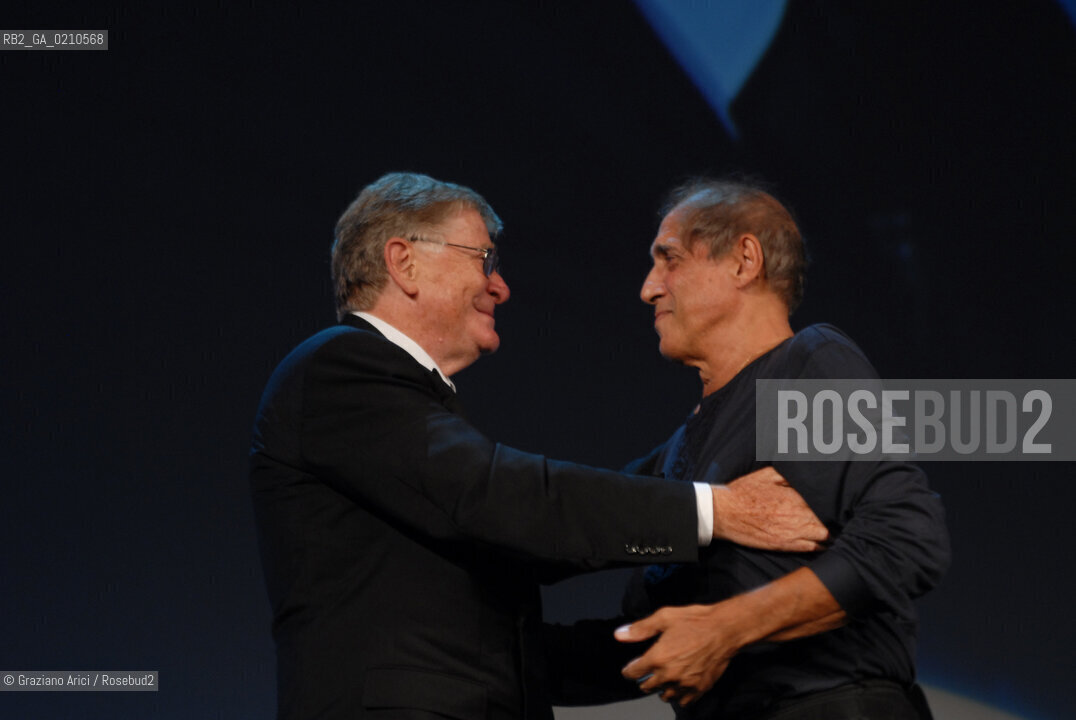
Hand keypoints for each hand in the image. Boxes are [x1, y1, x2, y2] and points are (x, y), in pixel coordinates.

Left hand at [615, 602, 741, 705]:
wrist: (724, 630)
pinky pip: (684, 701)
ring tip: (662, 680)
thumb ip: (640, 629)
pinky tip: (679, 686)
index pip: (634, 673)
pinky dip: (679, 696)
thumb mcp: (664, 617)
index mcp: (658, 658)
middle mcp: (670, 675)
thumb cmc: (695, 621)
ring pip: (665, 697)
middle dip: (644, 680)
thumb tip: (619, 635)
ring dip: (660, 689)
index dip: (629, 671)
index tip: (629, 669)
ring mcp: (685, 684)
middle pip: (647, 687)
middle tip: (646, 673)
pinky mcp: (700, 688)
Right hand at [712, 467, 827, 550]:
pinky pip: (811, 548)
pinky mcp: (784, 545)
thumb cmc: (743, 492)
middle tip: (837, 517)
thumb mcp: (766, 474)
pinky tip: (821, 542)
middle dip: (834, 519)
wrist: (723, 513)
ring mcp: (792, 532)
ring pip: (824, 536)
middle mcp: (797, 515)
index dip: (832, 503)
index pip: (825, 502)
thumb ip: (789, 474)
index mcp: (795, 496)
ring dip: (829, 533)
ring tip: (831, 530)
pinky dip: (819, 545)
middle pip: (828, 520)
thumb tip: (807, 473)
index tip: (835, 503)